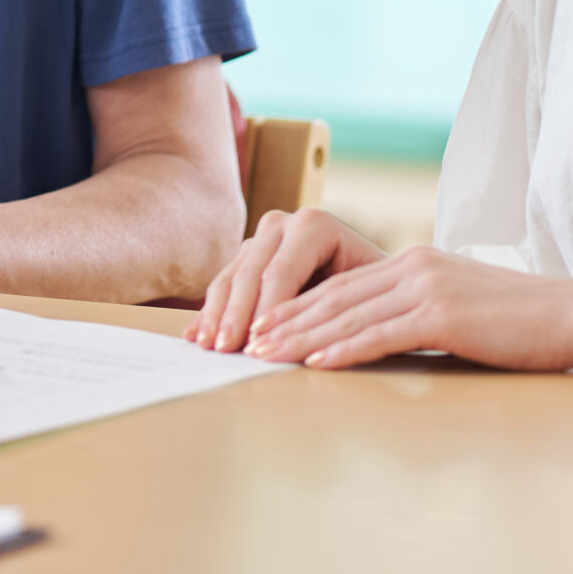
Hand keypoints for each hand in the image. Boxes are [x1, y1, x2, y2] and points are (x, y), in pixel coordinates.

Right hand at [184, 208, 387, 351]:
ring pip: (231, 278)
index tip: (253, 346)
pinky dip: (210, 311)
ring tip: (208, 346)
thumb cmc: (375, 294)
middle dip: (235, 316)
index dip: (263, 312)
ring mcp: (261, 238)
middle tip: (224, 349)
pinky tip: (197, 334)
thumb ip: (329, 313)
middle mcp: (283, 223)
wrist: (374, 282)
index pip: (280, 274)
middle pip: (250, 275)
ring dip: (216, 315)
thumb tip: (296, 347)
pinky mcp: (248, 255)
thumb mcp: (362, 300)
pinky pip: (224, 282)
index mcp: (314, 226)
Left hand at [239, 245, 572, 370]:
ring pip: (347, 315)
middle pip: (334, 297)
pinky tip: (315, 363)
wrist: (572, 313)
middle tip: (248, 340)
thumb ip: (420, 310)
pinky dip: (342, 349)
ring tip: (267, 354)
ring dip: (302, 337)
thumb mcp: (459, 305)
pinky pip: (380, 335)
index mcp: (413, 263)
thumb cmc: (521, 320)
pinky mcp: (442, 315)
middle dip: (287, 320)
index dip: (299, 305)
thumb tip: (386, 333)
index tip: (265, 323)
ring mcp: (426, 288)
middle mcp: (412, 267)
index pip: (342, 286)